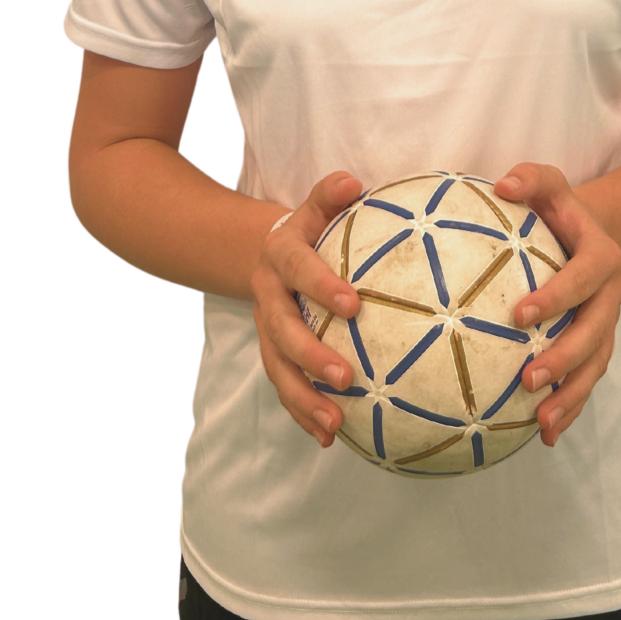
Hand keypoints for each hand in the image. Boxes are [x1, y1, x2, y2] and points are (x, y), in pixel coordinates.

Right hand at [250, 171, 363, 447]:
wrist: (268, 253)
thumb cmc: (311, 229)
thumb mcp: (316, 207)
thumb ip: (331, 194)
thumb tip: (353, 181)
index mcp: (282, 255)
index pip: (301, 270)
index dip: (323, 286)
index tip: (354, 305)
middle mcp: (269, 296)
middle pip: (282, 330)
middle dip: (311, 356)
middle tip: (345, 377)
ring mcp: (266, 330)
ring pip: (278, 368)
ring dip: (304, 398)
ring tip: (334, 424)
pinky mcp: (273, 354)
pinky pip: (284, 387)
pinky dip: (302, 414)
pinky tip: (329, 438)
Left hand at [495, 163, 620, 446]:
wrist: (590, 231)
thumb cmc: (557, 208)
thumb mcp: (549, 184)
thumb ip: (530, 178)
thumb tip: (502, 185)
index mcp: (601, 256)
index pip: (583, 278)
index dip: (557, 297)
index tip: (519, 314)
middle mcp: (610, 295)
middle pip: (594, 333)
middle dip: (564, 359)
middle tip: (528, 379)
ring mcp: (606, 325)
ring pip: (595, 365)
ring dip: (571, 395)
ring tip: (540, 422)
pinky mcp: (597, 346)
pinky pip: (587, 380)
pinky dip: (570, 409)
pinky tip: (543, 435)